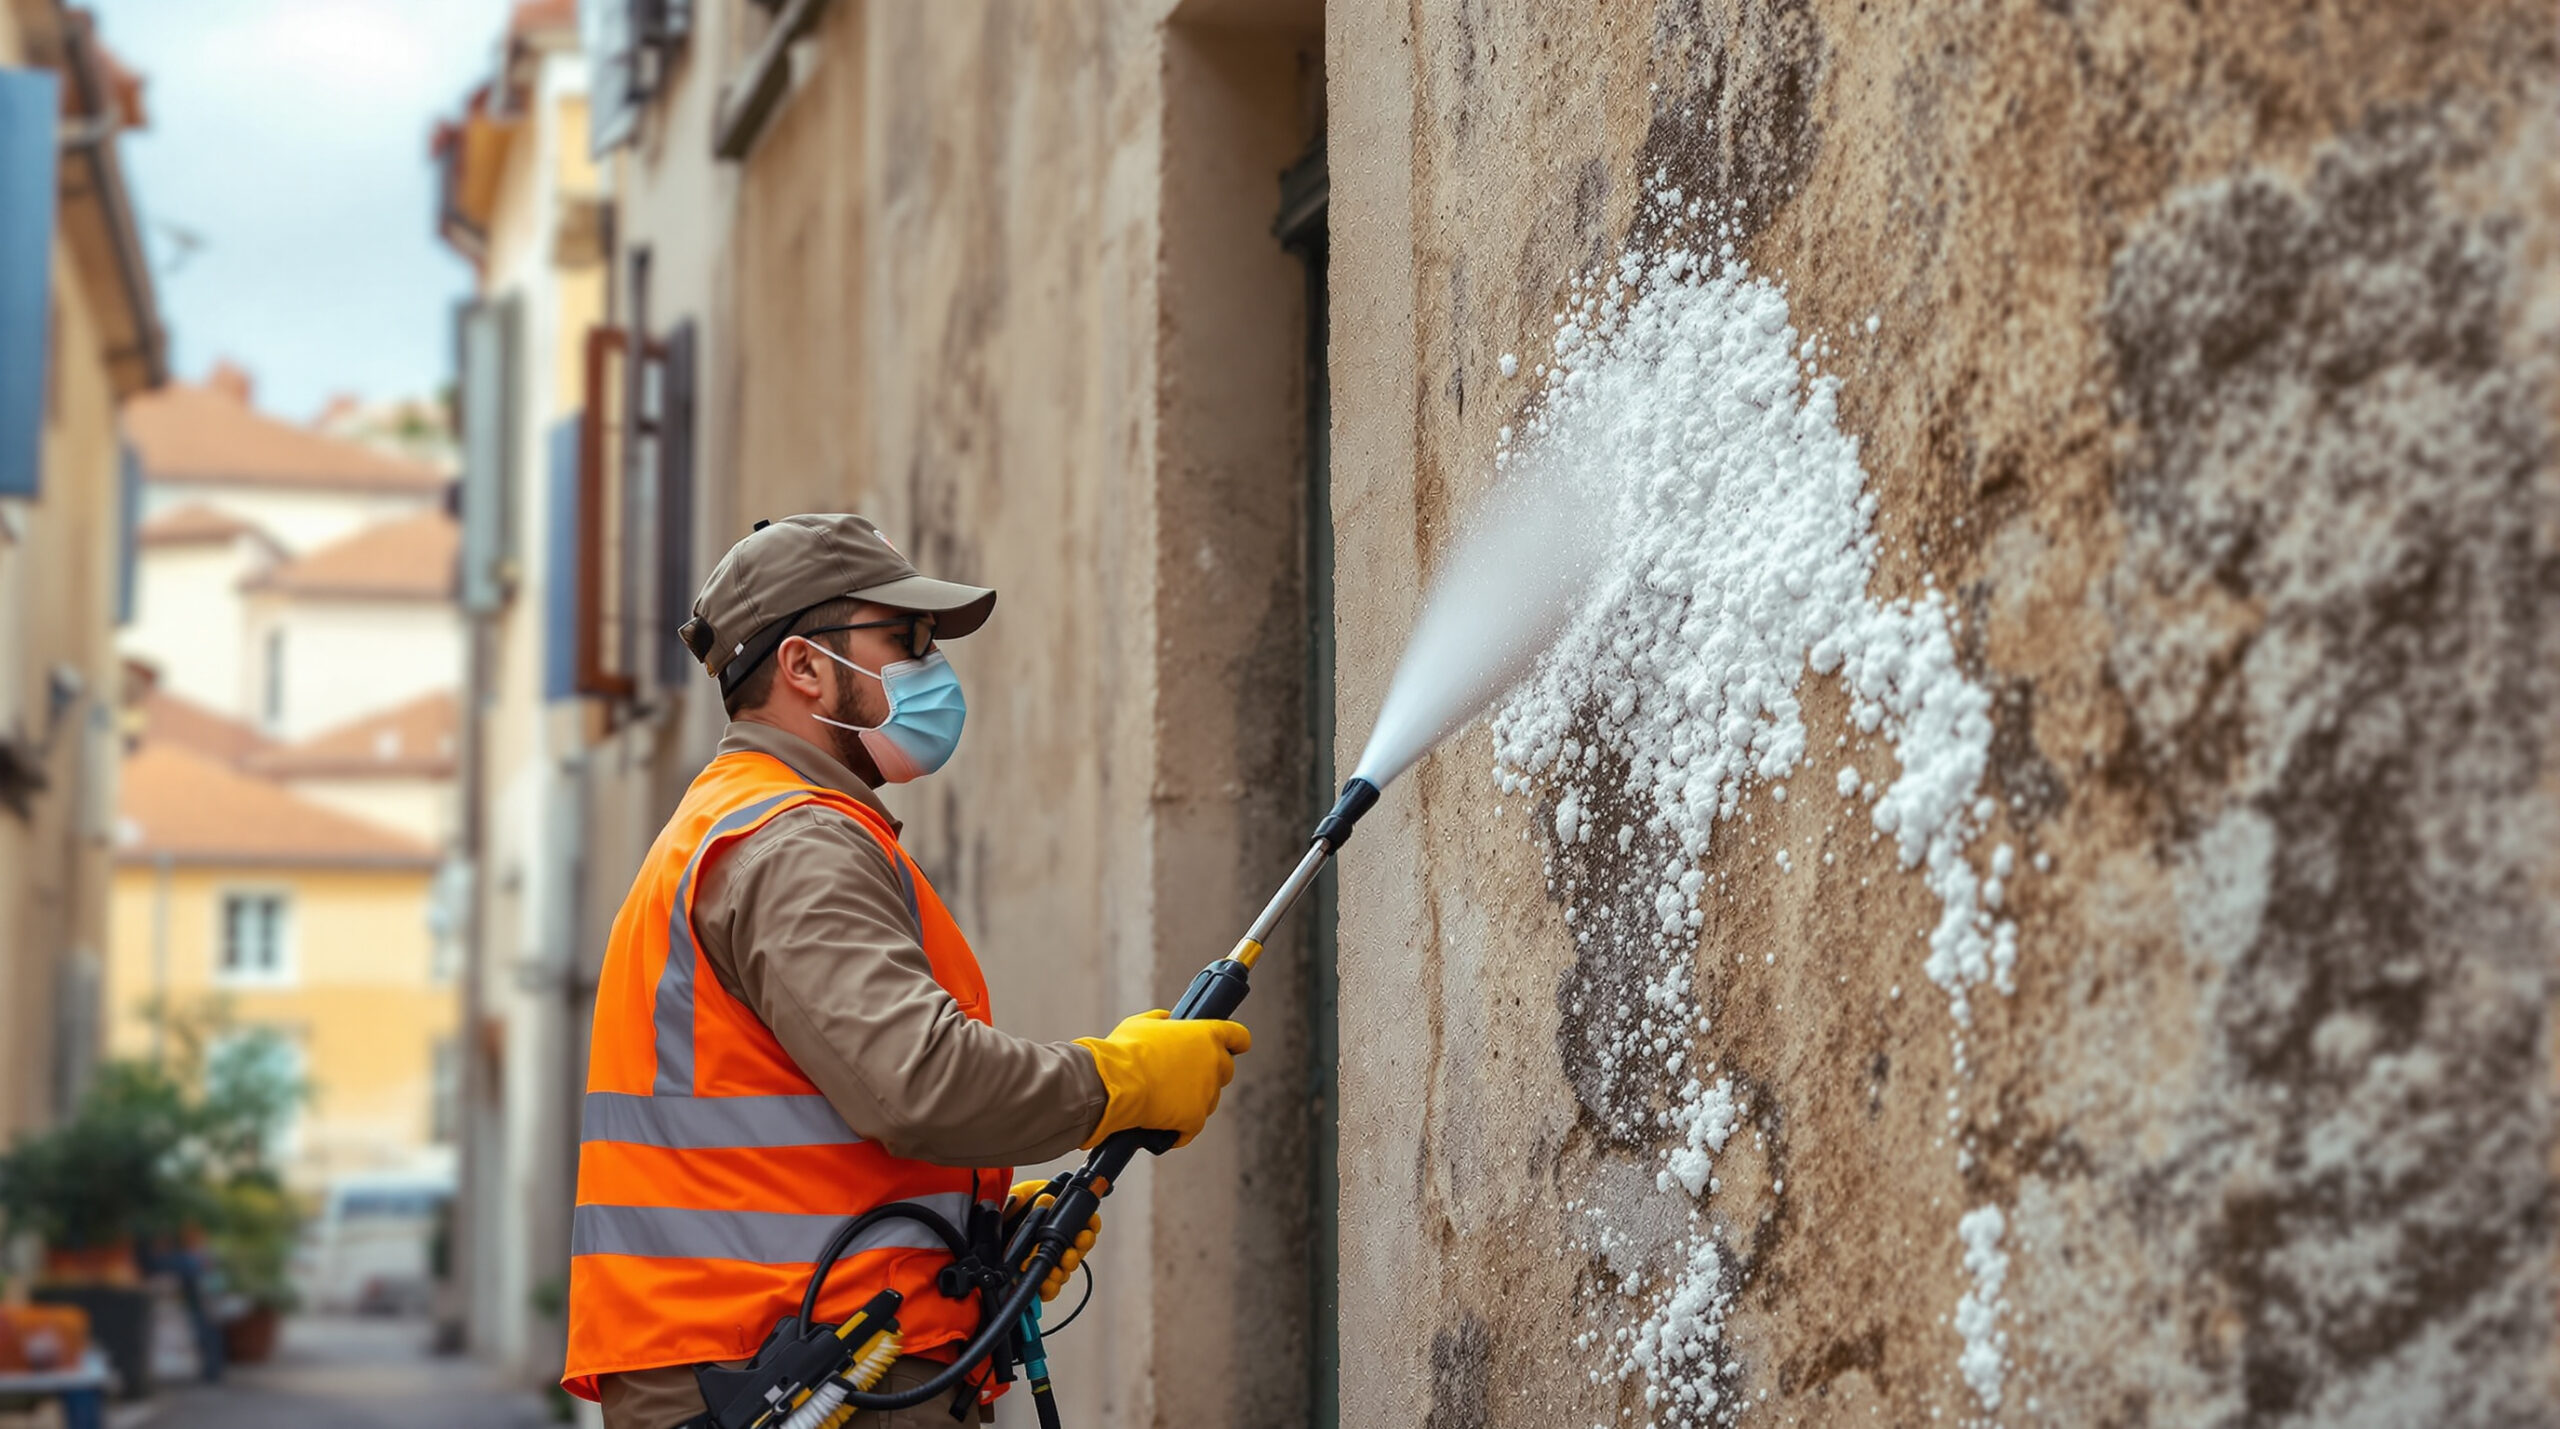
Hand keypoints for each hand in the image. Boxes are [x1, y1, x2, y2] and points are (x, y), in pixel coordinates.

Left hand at [1006, 1180, 1098, 1301]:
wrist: (984, 1229)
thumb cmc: (1006, 1211)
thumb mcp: (1021, 1195)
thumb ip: (1036, 1194)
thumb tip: (1047, 1198)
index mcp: (1059, 1220)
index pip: (1085, 1224)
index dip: (1090, 1225)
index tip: (1087, 1227)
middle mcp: (1056, 1242)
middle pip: (1080, 1248)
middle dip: (1079, 1248)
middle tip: (1072, 1248)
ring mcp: (1047, 1261)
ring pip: (1067, 1269)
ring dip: (1065, 1267)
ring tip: (1058, 1264)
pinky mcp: (1036, 1280)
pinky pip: (1051, 1289)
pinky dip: (1051, 1286)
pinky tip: (1046, 1280)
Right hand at [1075, 1010, 1252, 1148]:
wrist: (1113, 1084)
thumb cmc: (1124, 1050)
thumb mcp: (1142, 1023)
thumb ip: (1162, 1020)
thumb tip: (1167, 1019)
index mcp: (1207, 1034)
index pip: (1239, 1036)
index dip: (1236, 1042)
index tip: (1234, 1047)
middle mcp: (1214, 1063)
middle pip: (1225, 1070)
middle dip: (1208, 1073)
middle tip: (1183, 1075)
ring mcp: (1207, 1092)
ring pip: (1208, 1099)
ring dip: (1192, 1100)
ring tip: (1163, 1099)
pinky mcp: (1196, 1119)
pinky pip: (1191, 1128)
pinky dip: (1179, 1129)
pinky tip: (1163, 1127)